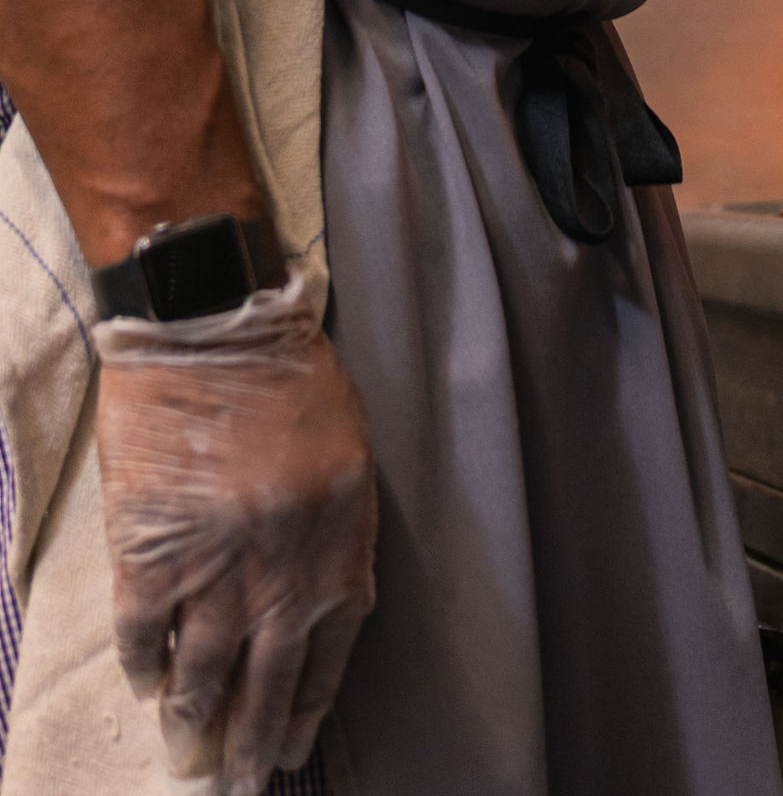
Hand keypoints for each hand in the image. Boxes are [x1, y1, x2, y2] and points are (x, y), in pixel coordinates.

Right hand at [94, 278, 375, 794]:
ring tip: (187, 755)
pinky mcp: (153, 551)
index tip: (294, 743)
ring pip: (203, 670)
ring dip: (192, 720)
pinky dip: (143, 663)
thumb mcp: (348, 452)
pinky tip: (144, 683)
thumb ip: (337, 531)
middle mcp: (282, 567)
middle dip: (255, 741)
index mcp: (340, 541)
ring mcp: (216, 564)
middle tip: (245, 786)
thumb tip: (320, 602)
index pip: (330, 651)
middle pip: (268, 679)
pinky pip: (145, 632)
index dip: (309, 704)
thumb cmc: (291, 375)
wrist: (215, 323)